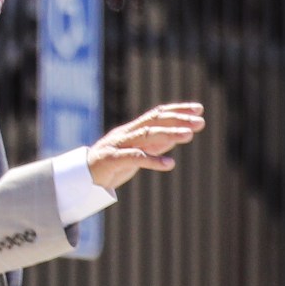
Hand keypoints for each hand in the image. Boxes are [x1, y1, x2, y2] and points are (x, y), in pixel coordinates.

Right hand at [87, 103, 206, 191]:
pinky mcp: (112, 160)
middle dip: (178, 119)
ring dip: (169, 134)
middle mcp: (127, 133)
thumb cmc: (113, 164)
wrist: (84, 177)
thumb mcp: (138, 152)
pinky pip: (135, 158)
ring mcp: (119, 145)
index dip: (178, 109)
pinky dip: (153, 161)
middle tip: (200, 121)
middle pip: (155, 121)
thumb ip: (155, 144)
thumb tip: (176, 136)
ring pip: (146, 136)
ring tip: (189, 135)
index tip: (199, 108)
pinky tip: (170, 164)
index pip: (158, 113)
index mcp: (133, 129)